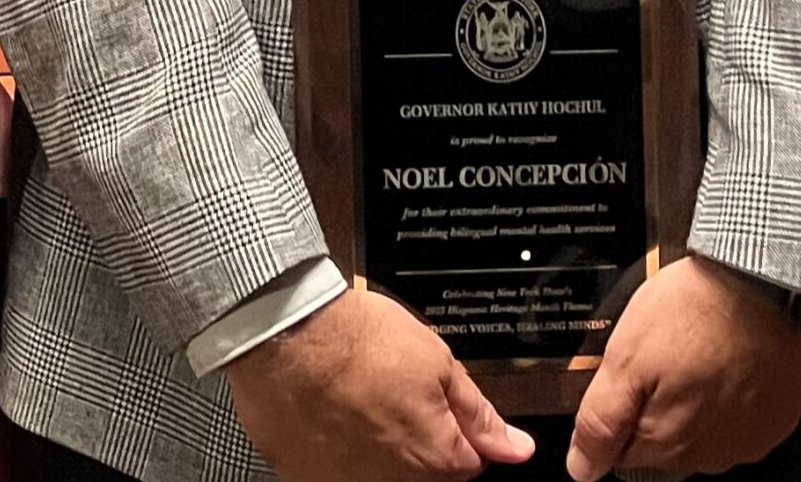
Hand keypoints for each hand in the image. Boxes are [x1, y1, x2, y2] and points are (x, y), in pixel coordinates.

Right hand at [226, 286, 536, 480]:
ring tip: (355, 397)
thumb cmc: (355, 340)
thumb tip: (517, 447)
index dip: (457, 426)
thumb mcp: (437, 362)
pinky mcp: (306, 477)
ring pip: (377, 471)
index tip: (438, 404)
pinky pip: (334, 469)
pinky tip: (327, 410)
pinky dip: (334, 446)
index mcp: (436, 460)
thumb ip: (479, 413)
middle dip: (415, 436)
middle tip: (391, 392)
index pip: (470, 462)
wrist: (283, 332)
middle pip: (423, 471)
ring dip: (373, 443)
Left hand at [566, 258, 800, 480]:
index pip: (622, 453)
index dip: (619, 411)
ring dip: (695, 403)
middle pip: (663, 444)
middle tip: (663, 357)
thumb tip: (582, 468)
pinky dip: (731, 399)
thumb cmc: (694, 310)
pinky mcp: (776, 422)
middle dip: (656, 405)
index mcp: (666, 442)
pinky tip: (726, 363)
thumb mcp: (624, 357)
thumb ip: (601, 420)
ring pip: (703, 435)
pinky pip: (741, 422)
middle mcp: (710, 455)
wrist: (761, 281)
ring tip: (696, 353)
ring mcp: (748, 442)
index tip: (631, 376)